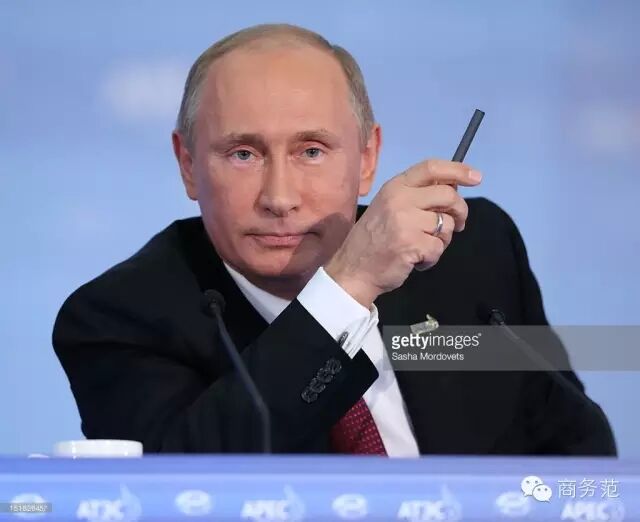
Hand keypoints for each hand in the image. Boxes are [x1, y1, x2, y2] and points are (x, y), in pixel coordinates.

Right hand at [325, 160, 481, 307]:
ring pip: (447, 225)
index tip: (476, 177)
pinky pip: (439, 248)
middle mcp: (400, 199)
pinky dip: (431, 259)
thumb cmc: (373, 240)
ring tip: (422, 247)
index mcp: (395, 187)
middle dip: (460, 212)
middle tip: (459, 224)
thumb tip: (453, 190)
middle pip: (448, 195)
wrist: (353, 270)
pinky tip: (416, 261)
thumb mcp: (388, 207)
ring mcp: (405, 221)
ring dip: (441, 240)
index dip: (458, 170)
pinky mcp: (412, 244)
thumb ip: (415, 197)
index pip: (431, 168)